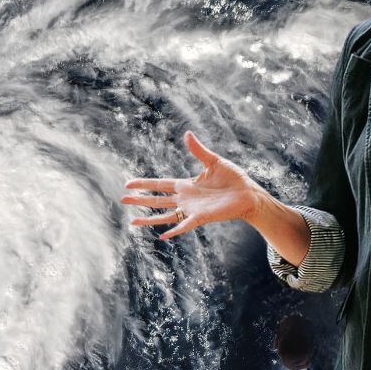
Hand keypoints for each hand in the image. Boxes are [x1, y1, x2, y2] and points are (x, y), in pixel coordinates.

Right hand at [121, 130, 264, 239]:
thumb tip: (186, 134)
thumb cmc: (233, 179)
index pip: (160, 184)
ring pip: (165, 215)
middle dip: (140, 200)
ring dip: (149, 218)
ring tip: (132, 222)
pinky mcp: (201, 217)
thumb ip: (198, 150)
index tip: (128, 184)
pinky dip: (174, 230)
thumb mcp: (214, 161)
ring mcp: (192, 210)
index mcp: (186, 185)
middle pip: (157, 200)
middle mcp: (185, 199)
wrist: (248, 194)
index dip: (144, 184)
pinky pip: (184, 225)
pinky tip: (162, 236)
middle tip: (122, 200)